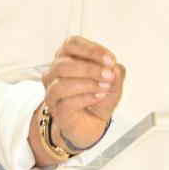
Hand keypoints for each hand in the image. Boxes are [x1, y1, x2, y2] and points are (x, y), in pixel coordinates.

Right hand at [37, 35, 125, 157]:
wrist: (92, 125)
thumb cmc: (98, 99)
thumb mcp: (114, 84)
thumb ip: (116, 74)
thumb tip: (115, 67)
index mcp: (68, 58)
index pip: (72, 44)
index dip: (91, 49)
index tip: (110, 59)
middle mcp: (55, 73)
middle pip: (63, 63)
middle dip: (89, 68)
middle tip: (109, 75)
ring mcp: (52, 92)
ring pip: (60, 83)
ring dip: (86, 83)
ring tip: (104, 87)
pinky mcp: (56, 110)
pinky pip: (65, 102)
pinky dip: (84, 98)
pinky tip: (98, 97)